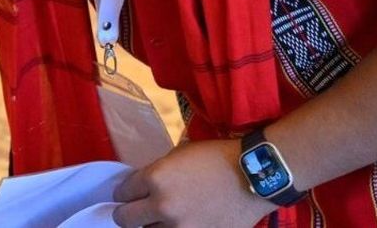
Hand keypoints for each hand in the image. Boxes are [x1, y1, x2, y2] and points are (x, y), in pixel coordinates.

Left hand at [112, 140, 275, 226]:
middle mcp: (162, 206)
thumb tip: (142, 186)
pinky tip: (181, 223)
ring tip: (163, 218)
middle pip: (125, 219)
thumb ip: (157, 172)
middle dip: (128, 213)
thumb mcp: (179, 155)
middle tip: (135, 210)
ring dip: (151, 225)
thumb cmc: (217, 159)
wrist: (254, 177)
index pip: (123, 192)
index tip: (128, 194)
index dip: (124, 192)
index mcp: (155, 178)